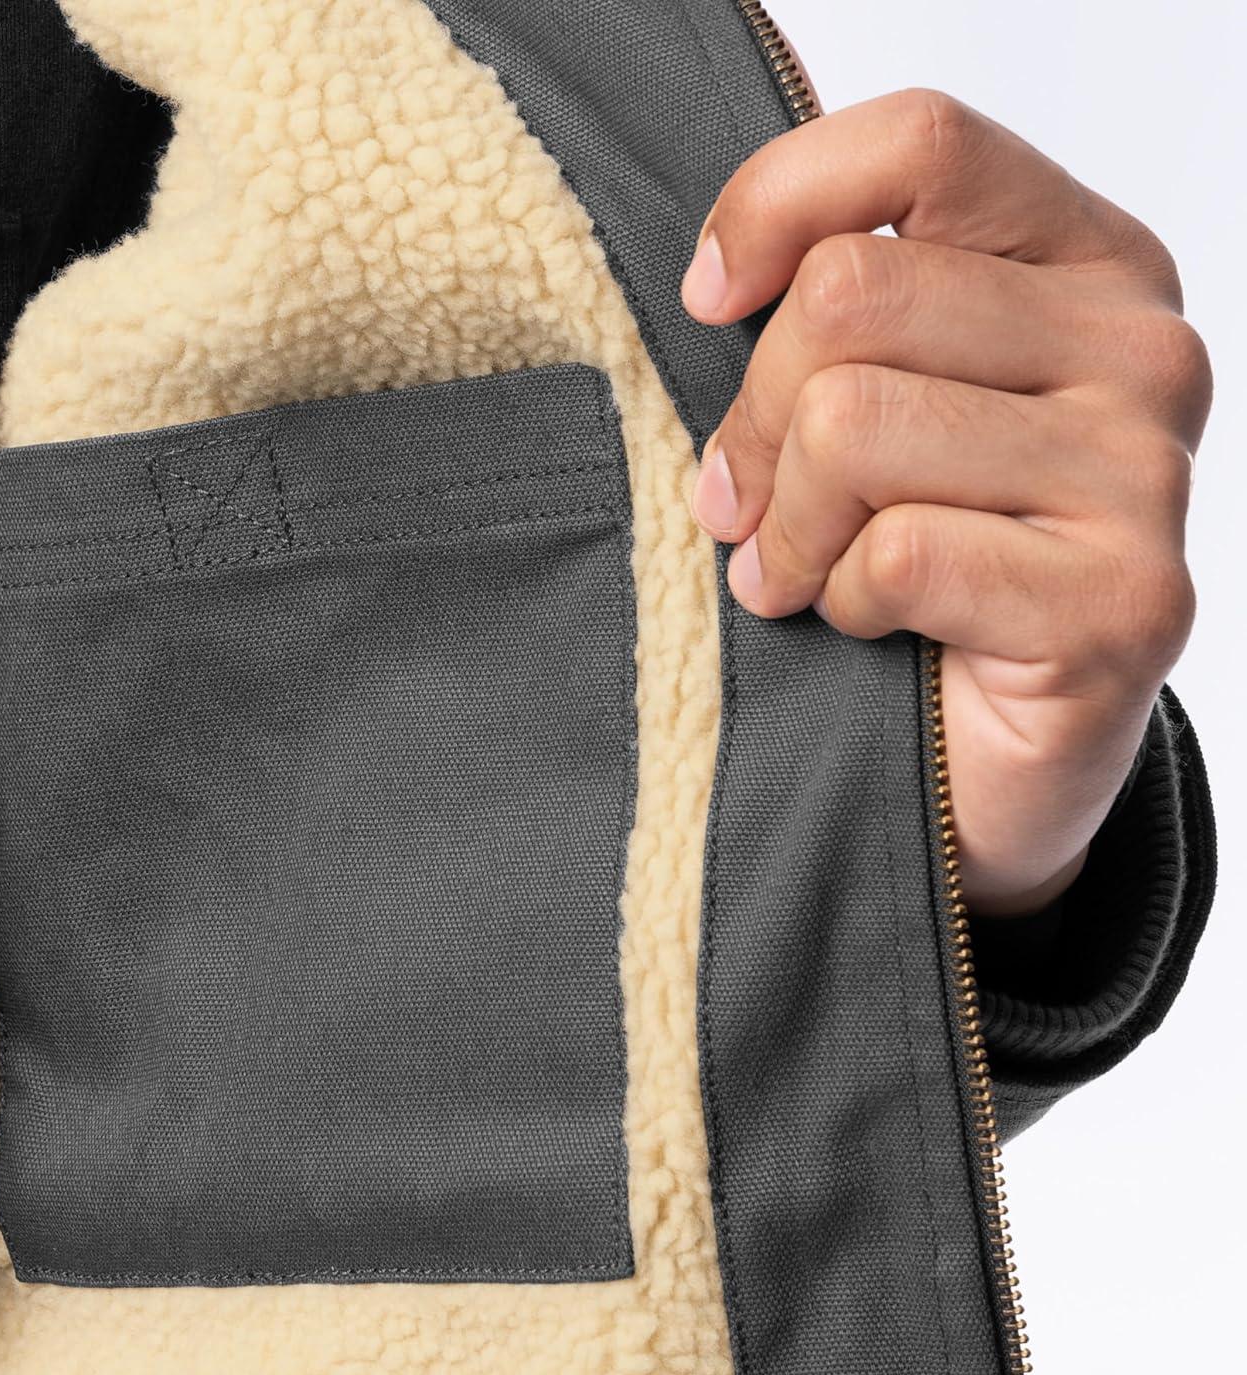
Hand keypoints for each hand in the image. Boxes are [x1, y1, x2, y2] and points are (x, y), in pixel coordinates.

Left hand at [680, 89, 1210, 916]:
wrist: (987, 750)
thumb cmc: (919, 562)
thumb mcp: (872, 402)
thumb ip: (835, 318)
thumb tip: (721, 283)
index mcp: (1085, 263)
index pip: (921, 146)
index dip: (776, 207)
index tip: (709, 301)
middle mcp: (1138, 349)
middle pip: (849, 297)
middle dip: (752, 423)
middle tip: (738, 506)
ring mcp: (1143, 474)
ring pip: (852, 425)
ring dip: (786, 530)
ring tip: (796, 577)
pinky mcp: (1122, 599)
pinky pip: (893, 556)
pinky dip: (840, 603)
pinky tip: (869, 626)